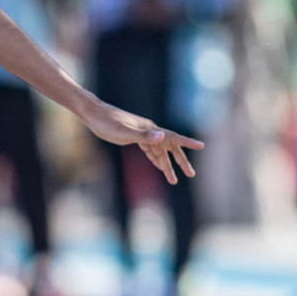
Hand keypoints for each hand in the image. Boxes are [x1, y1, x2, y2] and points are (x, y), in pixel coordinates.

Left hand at [82, 100, 202, 184]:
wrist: (94, 115)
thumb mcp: (124, 132)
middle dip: (180, 161)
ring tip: (174, 180)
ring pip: (159, 151)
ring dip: (167, 165)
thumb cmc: (107, 123)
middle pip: (170, 147)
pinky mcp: (133, 137)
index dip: (187, 142)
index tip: (201, 146)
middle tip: (191, 174)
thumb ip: (143, 135)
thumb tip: (162, 137)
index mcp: (150, 129)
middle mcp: (149, 131)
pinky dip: (155, 159)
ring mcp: (142, 134)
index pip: (173, 137)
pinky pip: (149, 150)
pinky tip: (159, 166)